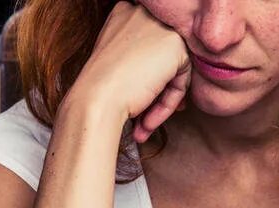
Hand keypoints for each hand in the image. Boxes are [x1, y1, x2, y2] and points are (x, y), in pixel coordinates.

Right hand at [70, 2, 191, 143]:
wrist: (96, 100)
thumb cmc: (99, 88)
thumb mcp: (115, 61)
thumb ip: (138, 57)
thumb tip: (163, 73)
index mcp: (124, 12)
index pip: (148, 46)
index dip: (146, 75)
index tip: (139, 99)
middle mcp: (142, 13)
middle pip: (162, 57)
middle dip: (157, 91)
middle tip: (145, 118)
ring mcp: (160, 26)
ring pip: (173, 69)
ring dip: (160, 102)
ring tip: (144, 124)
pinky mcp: (175, 44)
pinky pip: (182, 78)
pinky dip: (168, 103)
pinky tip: (148, 118)